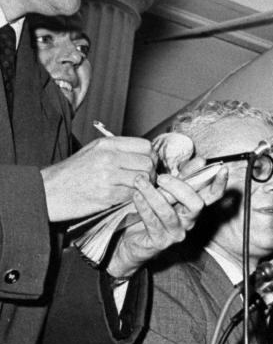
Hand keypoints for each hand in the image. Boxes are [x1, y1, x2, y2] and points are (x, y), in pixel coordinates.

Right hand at [41, 136, 156, 221]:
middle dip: (151, 173)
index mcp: (107, 145)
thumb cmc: (72, 173)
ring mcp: (108, 177)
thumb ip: (118, 150)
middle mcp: (109, 158)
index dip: (151, 156)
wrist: (49, 191)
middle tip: (145, 180)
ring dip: (143, 187)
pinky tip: (124, 196)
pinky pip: (133, 195)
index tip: (148, 163)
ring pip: (143, 180)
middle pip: (147, 163)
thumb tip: (145, 154)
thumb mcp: (93, 151)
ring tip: (135, 189)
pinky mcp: (107, 195)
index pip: (145, 146)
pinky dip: (133, 198)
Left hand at [105, 168, 227, 277]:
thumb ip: (183, 178)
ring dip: (153, 194)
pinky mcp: (160, 241)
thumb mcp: (168, 192)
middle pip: (196, 204)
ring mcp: (176, 233)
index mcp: (193, 208)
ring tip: (140, 181)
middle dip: (179, 187)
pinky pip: (152, 221)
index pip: (213, 196)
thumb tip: (200, 161)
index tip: (222, 169)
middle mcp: (189, 221)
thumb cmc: (152, 213)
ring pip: (168, 212)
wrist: (133, 240)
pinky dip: (143, 206)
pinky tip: (136, 195)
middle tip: (161, 177)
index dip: (220, 184)